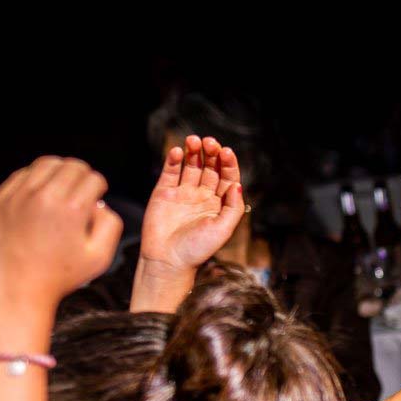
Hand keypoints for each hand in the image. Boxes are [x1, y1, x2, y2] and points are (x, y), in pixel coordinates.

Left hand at [0, 157, 124, 310]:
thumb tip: (99, 203)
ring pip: (46, 164)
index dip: (99, 189)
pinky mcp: (1, 200)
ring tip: (60, 191)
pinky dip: (35, 181)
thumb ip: (111, 224)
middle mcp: (45, 196)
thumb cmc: (58, 277)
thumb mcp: (100, 257)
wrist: (16, 289)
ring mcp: (19, 196)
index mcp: (72, 209)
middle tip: (80, 193)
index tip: (93, 200)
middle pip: (72, 165)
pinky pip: (22, 175)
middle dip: (81, 177)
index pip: (94, 178)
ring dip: (58, 173)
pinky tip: (39, 198)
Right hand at [141, 134, 246, 278]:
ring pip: (191, 165)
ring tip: (193, 140)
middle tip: (209, 142)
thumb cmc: (198, 249)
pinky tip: (177, 151)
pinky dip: (173, 159)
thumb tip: (237, 184)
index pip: (227, 177)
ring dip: (194, 151)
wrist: (168, 260)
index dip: (228, 163)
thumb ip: (233, 207)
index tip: (226, 151)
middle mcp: (202, 196)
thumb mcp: (223, 230)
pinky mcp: (164, 193)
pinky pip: (170, 171)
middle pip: (210, 167)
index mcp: (219, 204)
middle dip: (211, 153)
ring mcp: (183, 193)